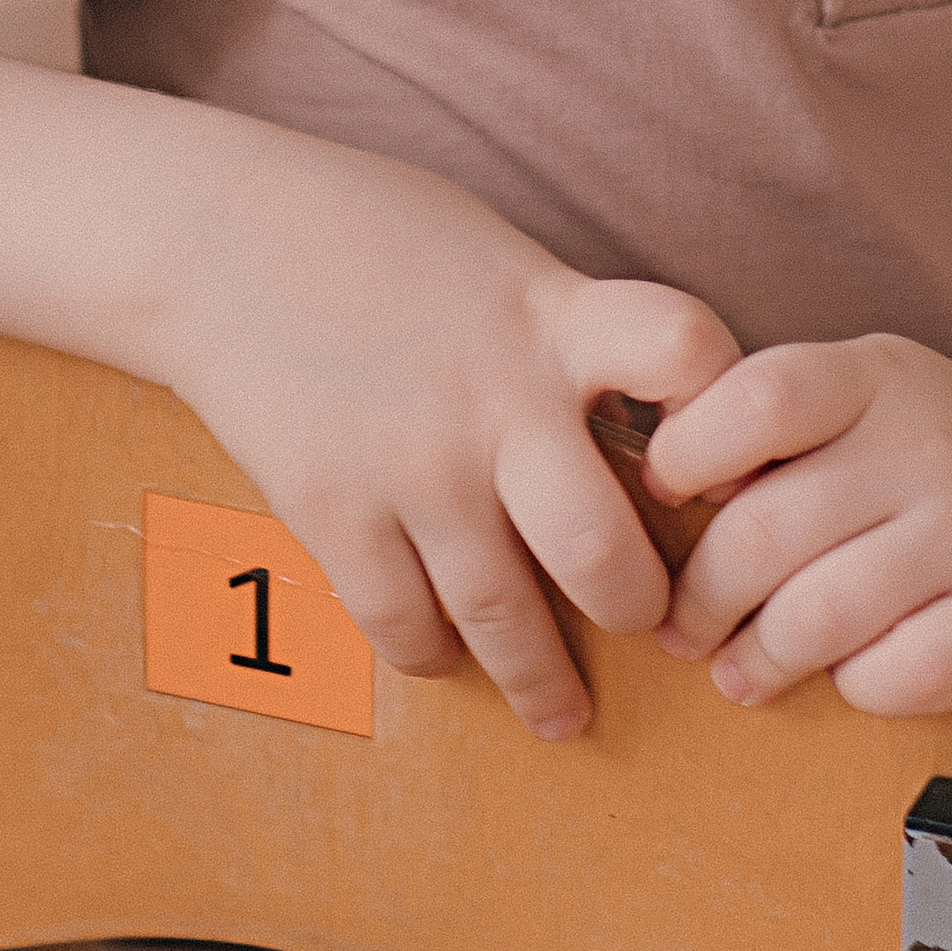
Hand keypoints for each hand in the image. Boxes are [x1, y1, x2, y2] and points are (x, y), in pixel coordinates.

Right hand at [157, 141, 741, 741]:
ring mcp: (412, 465)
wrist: (219, 235)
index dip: (732, 420)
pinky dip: (434, 657)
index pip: (690, 355)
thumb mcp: (504, 261)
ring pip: (505, 618)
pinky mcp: (332, 512)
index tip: (731, 476)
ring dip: (544, 682)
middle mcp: (498, 400)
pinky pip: (404, 627)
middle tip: (654, 633)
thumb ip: (577, 335)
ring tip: (564, 715)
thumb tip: (664, 419)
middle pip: (605, 551)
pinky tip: (448, 658)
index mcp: (555, 317)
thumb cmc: (379, 235)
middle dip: (642, 611)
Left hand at [644, 335, 951, 715]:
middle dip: (698, 597)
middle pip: (766, 532)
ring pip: (818, 618)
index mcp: (876, 374)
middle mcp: (930, 444)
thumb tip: (645, 498)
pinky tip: (840, 676)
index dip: (686, 456)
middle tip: (678, 627)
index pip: (759, 400)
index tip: (663, 499)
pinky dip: (849, 689)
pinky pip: (897, 676)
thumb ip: (767, 424)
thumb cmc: (930, 445)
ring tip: (737, 669)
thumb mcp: (861, 391)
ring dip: (756, 658)